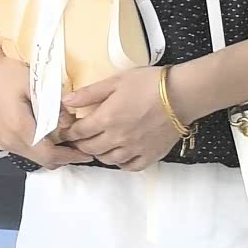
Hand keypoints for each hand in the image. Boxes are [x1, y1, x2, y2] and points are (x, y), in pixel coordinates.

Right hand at [0, 51, 75, 167]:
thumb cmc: (4, 71)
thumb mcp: (35, 84)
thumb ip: (53, 106)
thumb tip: (70, 123)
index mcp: (18, 128)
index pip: (49, 155)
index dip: (70, 157)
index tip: (86, 154)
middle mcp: (9, 140)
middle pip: (42, 160)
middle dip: (64, 157)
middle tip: (82, 148)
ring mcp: (2, 141)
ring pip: (34, 156)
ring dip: (52, 152)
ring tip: (70, 141)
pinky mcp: (0, 137)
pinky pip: (25, 149)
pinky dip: (40, 147)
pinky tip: (50, 135)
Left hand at [55, 63, 184, 171]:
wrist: (181, 94)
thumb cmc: (149, 83)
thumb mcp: (115, 81)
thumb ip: (89, 93)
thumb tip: (66, 101)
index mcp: (106, 119)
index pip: (78, 132)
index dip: (68, 132)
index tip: (65, 131)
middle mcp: (117, 138)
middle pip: (89, 148)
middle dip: (80, 143)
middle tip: (80, 137)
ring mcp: (134, 149)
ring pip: (107, 159)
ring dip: (99, 153)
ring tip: (99, 144)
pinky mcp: (150, 155)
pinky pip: (129, 166)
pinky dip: (121, 163)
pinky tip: (120, 154)